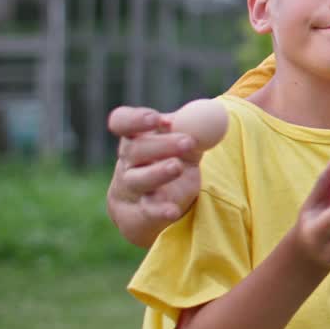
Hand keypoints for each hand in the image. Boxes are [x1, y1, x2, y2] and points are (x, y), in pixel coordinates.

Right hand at [107, 106, 201, 246]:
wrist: (166, 204)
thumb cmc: (178, 162)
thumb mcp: (187, 143)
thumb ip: (196, 129)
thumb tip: (208, 114)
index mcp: (137, 137)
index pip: (122, 122)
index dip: (134, 119)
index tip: (155, 118)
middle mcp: (128, 162)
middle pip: (135, 150)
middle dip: (161, 144)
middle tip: (187, 141)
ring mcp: (131, 189)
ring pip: (138, 179)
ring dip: (158, 172)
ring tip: (177, 167)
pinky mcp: (141, 214)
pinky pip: (148, 211)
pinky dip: (160, 210)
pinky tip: (172, 211)